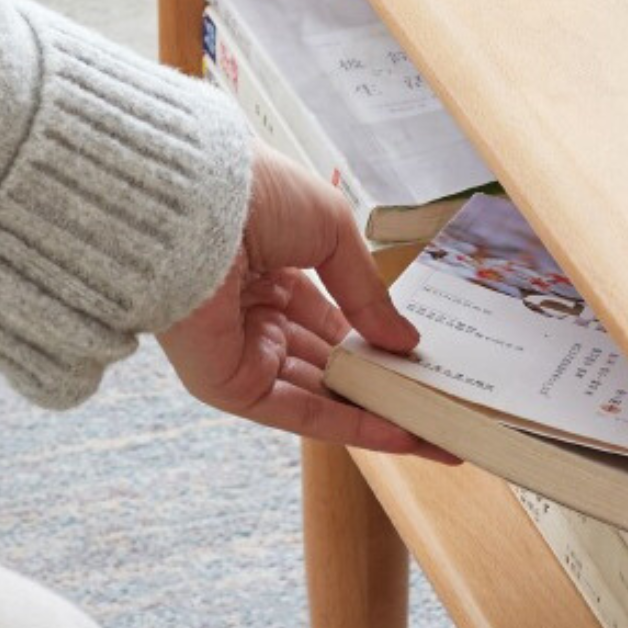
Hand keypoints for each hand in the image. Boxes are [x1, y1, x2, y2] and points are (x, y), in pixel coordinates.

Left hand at [161, 141, 456, 459]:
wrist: (188, 202)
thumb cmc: (254, 193)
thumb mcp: (333, 232)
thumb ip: (369, 293)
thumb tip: (406, 341)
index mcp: (268, 267)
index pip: (330, 316)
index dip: (375, 336)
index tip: (418, 356)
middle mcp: (252, 311)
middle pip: (328, 361)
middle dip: (381, 382)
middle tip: (438, 401)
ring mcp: (240, 350)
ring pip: (321, 393)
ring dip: (378, 412)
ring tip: (437, 427)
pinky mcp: (229, 383)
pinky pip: (299, 412)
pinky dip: (352, 425)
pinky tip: (403, 434)